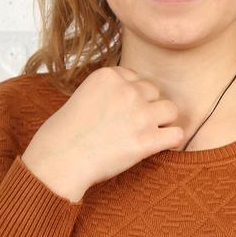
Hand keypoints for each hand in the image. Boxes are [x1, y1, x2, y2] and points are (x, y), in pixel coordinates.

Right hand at [21, 65, 185, 200]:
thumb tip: (129, 101)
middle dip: (147, 107)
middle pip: (154, 91)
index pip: (135, 77)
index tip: (119, 111)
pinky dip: (171, 141)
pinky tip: (159, 147)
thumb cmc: (63, 134)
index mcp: (108, 75)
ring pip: (171, 110)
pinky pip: (177, 134)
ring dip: (162, 122)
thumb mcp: (82, 96)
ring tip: (147, 135)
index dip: (131, 96)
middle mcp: (127, 91)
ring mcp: (139, 114)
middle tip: (131, 126)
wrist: (59, 160)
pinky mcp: (147, 140)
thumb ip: (107, 92)